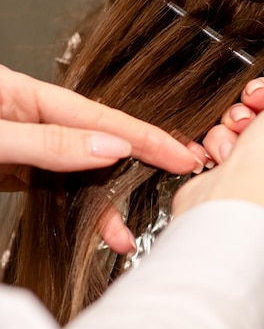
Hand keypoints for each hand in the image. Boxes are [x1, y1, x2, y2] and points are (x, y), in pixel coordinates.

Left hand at [0, 64, 200, 252]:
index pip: (100, 116)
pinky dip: (79, 210)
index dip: (146, 138)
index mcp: (25, 95)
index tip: (181, 154)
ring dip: (105, 203)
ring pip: (80, 171)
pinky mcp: (16, 171)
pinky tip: (96, 227)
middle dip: (142, 162)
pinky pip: (58, 188)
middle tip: (182, 173)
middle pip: (100, 140)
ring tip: (125, 233)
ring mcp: (25, 146)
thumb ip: (49, 142)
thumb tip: (109, 147)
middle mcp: (31, 118)